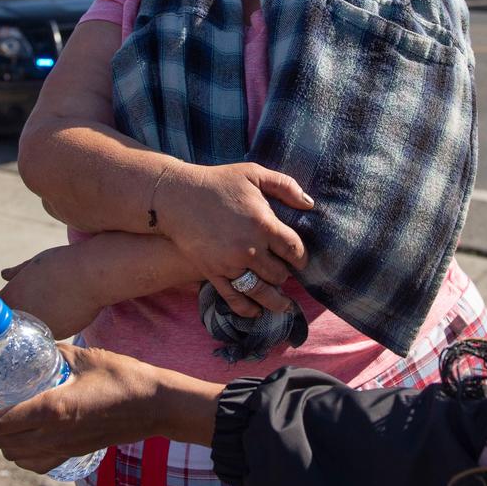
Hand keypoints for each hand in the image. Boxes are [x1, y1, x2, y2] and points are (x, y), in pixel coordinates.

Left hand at [0, 247, 102, 339]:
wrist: (93, 275)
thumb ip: (17, 272)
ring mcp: (40, 330)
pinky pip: (53, 331)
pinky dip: (56, 323)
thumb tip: (4, 274)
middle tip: (31, 306)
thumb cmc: (62, 264)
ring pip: (34, 330)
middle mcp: (21, 320)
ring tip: (51, 305)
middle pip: (12, 326)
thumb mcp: (35, 263)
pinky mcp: (60, 335)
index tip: (2, 310)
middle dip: (17, 320)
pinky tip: (65, 309)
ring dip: (37, 323)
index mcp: (10, 299)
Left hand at [0, 346, 219, 472]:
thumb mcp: (86, 357)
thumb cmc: (124, 377)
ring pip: (15, 457)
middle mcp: (51, 434)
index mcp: (50, 409)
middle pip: (0, 442)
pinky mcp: (74, 453)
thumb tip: (37, 347)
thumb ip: (56, 354)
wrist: (155, 405)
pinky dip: (23, 455)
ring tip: (8, 416)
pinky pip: (36, 464)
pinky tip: (29, 437)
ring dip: (4, 439)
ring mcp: (63, 448)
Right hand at [162, 162, 311, 317]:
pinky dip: (247, 309)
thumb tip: (309, 204)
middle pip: (279, 273)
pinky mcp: (213, 273)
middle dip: (286, 275)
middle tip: (286, 274)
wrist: (177, 196)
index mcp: (264, 224)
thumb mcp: (254, 173)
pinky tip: (257, 312)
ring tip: (284, 306)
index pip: (294, 250)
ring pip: (260, 291)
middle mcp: (249, 248)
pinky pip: (233, 298)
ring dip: (275, 301)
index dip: (301, 258)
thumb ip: (285, 186)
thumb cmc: (218, 182)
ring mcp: (230, 264)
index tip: (301, 260)